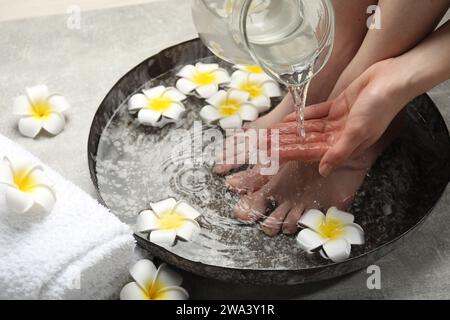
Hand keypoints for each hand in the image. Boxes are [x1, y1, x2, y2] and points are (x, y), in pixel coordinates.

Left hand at [272, 59, 412, 175]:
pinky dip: (302, 117)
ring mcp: (338, 121)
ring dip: (290, 131)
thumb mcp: (358, 132)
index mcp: (344, 145)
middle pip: (306, 142)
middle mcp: (339, 136)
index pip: (310, 153)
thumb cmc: (379, 107)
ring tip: (271, 132)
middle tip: (263, 143)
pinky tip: (288, 120)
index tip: (271, 155)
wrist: (392, 79)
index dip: (290, 154)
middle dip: (285, 143)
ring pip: (308, 129)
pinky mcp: (339, 106)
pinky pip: (316, 114)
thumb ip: (339, 152)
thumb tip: (323, 171)